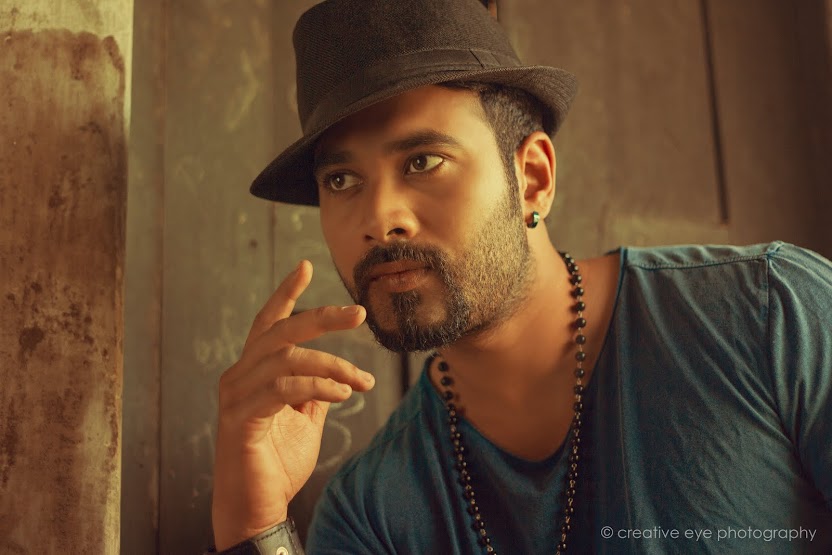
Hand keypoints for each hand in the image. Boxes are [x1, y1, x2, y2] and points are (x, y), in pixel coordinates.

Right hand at [211, 260, 373, 549]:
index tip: (305, 266)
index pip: (269, 322)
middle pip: (281, 330)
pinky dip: (316, 387)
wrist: (257, 507)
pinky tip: (342, 394)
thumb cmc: (278, 462)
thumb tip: (337, 372)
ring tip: (361, 381)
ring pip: (287, 358)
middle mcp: (239, 375)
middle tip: (359, 314)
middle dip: (322, 317)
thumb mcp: (306, 419)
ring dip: (331, 365)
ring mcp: (236, 395)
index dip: (286, 293)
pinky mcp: (240, 418)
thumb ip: (315, 390)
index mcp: (255, 371)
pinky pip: (282, 389)